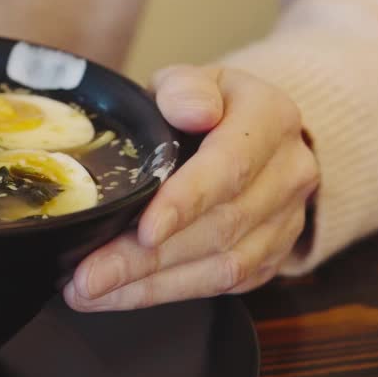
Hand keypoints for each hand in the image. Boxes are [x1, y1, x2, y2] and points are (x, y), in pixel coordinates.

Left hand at [63, 65, 318, 310]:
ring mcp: (286, 219)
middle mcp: (289, 171)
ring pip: (222, 267)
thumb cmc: (203, 105)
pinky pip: (222, 286)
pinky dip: (166, 293)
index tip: (145, 231)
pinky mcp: (271, 255)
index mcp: (271, 117)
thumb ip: (185, 88)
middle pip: (219, 227)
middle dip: (147, 258)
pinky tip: (119, 295)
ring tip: (90, 292)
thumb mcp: (190, 80)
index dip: (187, 202)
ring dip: (150, 286)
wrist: (247, 130)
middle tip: (88, 277)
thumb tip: (192, 110)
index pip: (230, 166)